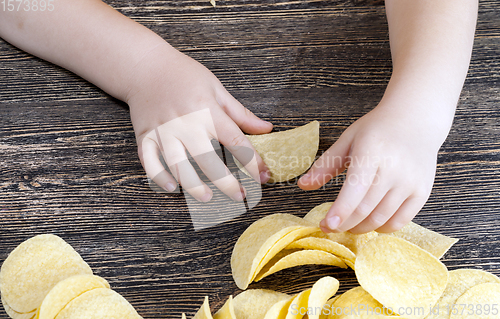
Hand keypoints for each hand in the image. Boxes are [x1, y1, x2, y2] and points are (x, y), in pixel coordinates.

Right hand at [127, 43, 272, 201]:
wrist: (145, 66)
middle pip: (208, 160)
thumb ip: (241, 113)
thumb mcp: (217, 88)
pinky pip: (150, 162)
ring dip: (194, 186)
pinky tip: (173, 188)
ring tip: (208, 198)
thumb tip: (267, 129)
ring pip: (179, 166)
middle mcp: (185, 123)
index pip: (235, 142)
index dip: (252, 162)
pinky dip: (160, 178)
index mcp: (207, 110)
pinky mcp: (145, 136)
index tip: (262, 177)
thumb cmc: (184, 75)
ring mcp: (163, 131)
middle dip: (226, 182)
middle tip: (240, 196)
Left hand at [298, 101, 446, 232]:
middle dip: (344, 224)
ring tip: (348, 224)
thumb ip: (325, 165)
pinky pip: (400, 221)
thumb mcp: (348, 140)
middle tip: (329, 227)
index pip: (355, 189)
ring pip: (381, 218)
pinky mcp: (422, 192)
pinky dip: (382, 228)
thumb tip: (302, 185)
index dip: (340, 211)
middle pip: (365, 208)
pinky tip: (369, 222)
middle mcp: (394, 168)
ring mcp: (411, 182)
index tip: (326, 225)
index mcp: (372, 152)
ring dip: (360, 228)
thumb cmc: (377, 130)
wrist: (416, 119)